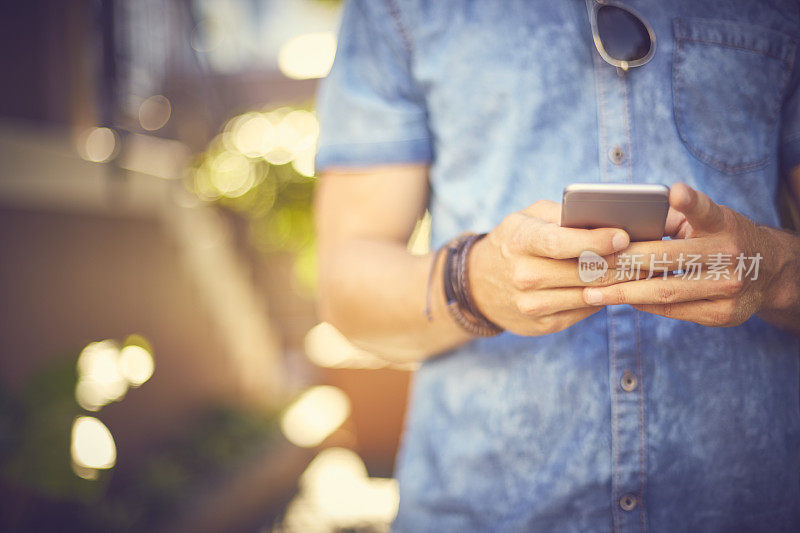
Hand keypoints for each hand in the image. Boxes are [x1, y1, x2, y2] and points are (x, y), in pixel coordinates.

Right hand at [470, 200, 629, 335]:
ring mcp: (532, 304)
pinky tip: (620, 286)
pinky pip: (585, 310)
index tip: (623, 236)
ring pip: (589, 293)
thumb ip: (562, 214)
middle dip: (620, 262)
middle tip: (650, 253)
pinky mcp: (543, 324)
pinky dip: (605, 297)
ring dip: (620, 283)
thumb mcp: (528, 217)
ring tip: (643, 269)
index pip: (561, 243)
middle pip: (583, 271)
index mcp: (520, 241)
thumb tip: (608, 218)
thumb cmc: (514, 241)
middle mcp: (523, 275)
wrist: (479, 284)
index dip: (596, 241)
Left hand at [581, 183, 790, 326]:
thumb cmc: (723, 238)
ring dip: (623, 292)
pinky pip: (674, 310)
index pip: (706, 209)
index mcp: (723, 224)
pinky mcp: (723, 314)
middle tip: (587, 264)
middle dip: (622, 262)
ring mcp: (728, 287)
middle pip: (667, 258)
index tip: (674, 191)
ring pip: (666, 291)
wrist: (770, 272)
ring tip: (591, 291)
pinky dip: (643, 305)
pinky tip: (619, 299)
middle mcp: (730, 254)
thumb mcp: (709, 220)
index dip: (690, 201)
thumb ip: (674, 217)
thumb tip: (620, 223)